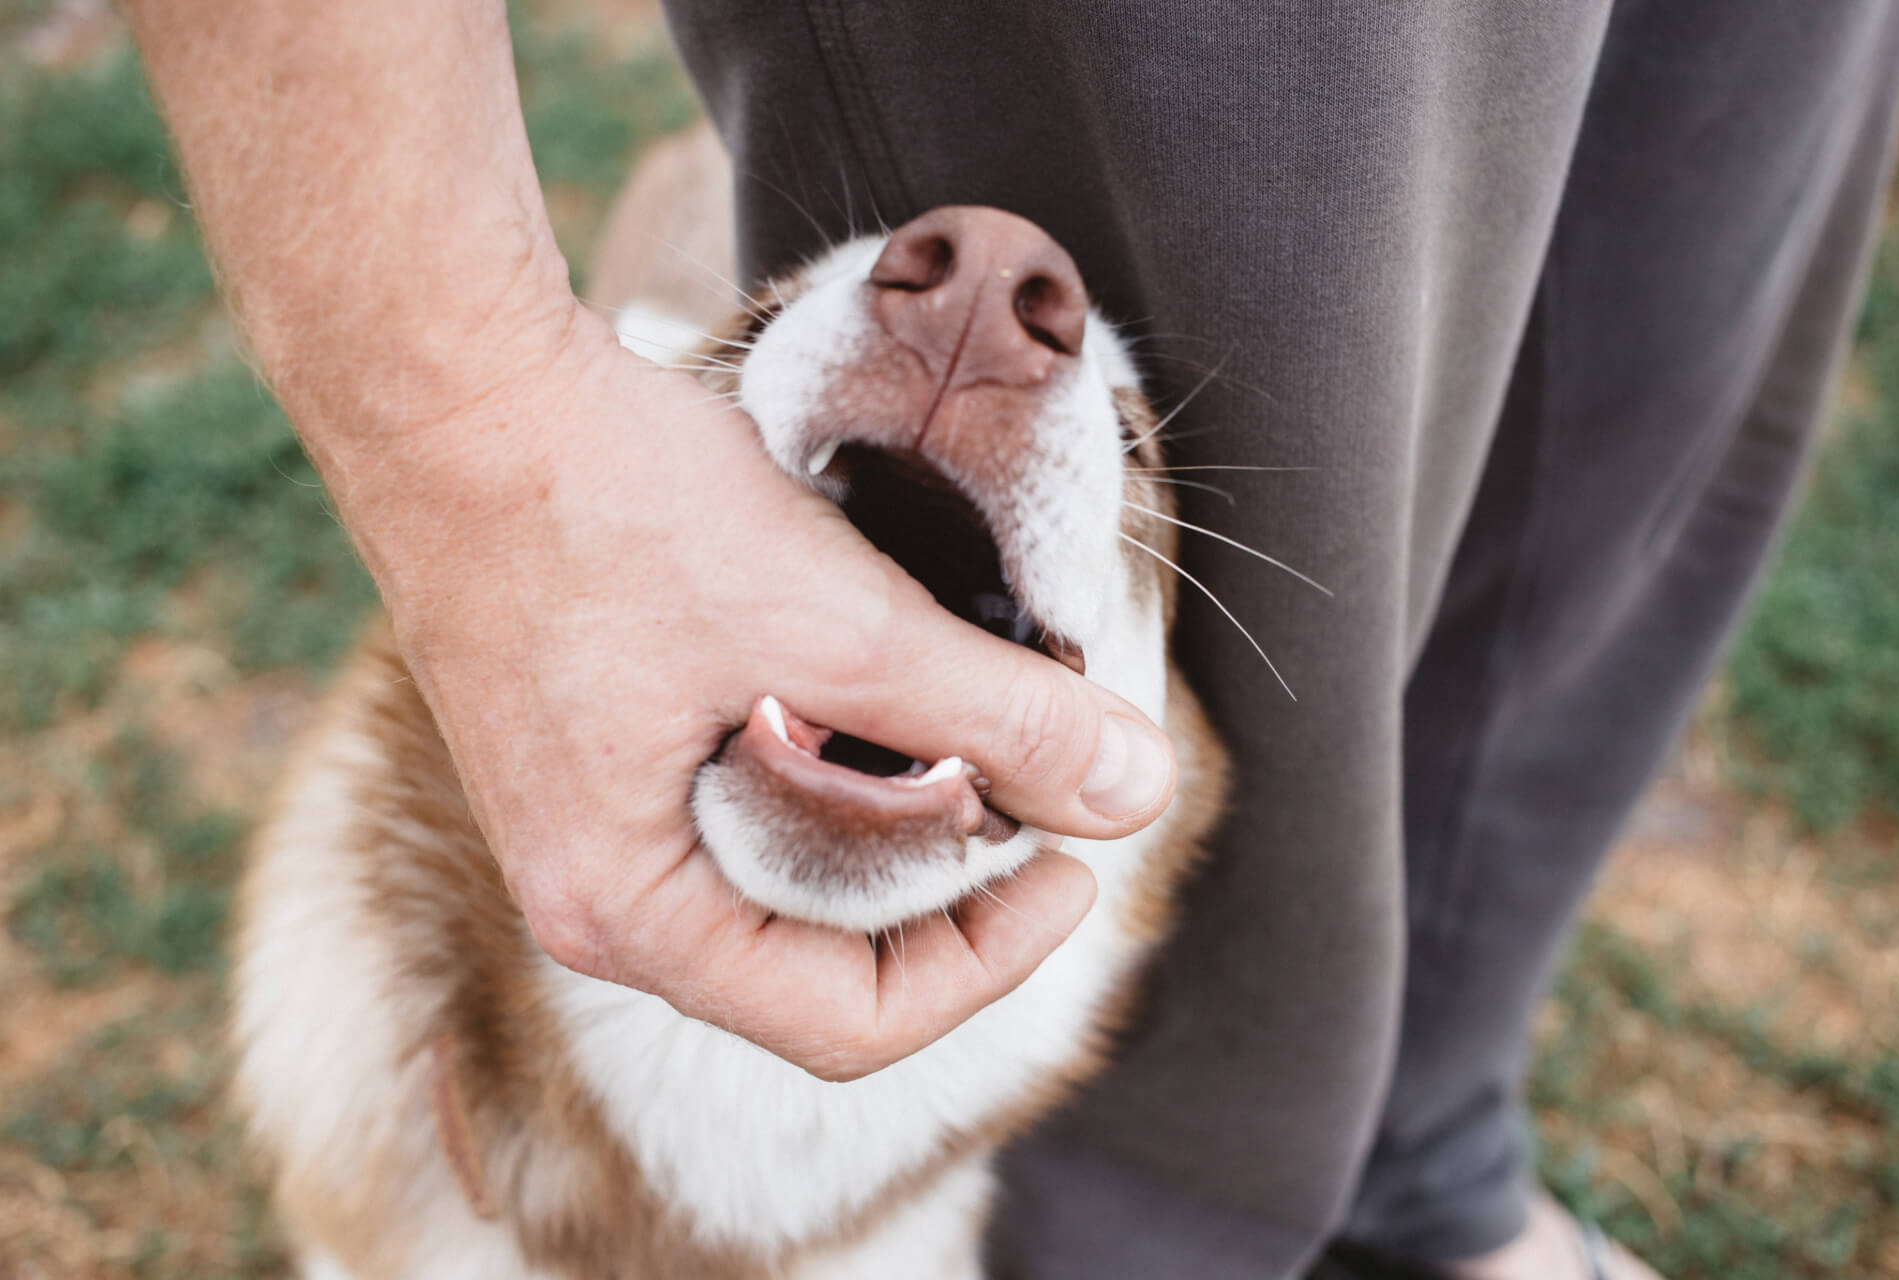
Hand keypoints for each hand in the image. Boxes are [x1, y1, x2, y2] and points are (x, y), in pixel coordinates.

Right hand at [369, 311, 1176, 1079]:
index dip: (988, 964)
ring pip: (783, 885)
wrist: (451, 382)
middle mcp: (595, 891)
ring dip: (893, 831)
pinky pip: (740, 810)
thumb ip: (994, 711)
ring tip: (981, 749)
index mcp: (627, 908)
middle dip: (946, 901)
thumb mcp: (830, 619)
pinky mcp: (599, 748)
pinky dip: (833, 775)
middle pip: (815, 967)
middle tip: (1039, 808)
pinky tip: (888, 698)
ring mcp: (588, 821)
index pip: (846, 1024)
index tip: (1071, 868)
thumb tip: (1136, 790)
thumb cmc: (600, 501)